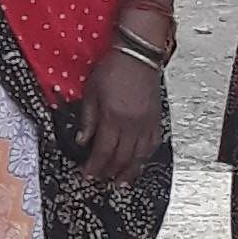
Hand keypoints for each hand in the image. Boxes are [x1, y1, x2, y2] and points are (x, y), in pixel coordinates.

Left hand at [74, 45, 166, 189]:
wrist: (138, 55)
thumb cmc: (112, 69)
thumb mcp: (91, 92)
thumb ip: (87, 119)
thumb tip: (81, 141)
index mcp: (113, 117)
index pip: (103, 151)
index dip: (94, 167)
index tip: (86, 176)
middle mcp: (132, 124)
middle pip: (121, 157)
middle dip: (109, 172)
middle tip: (101, 182)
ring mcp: (146, 123)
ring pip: (139, 155)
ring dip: (129, 171)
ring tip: (120, 183)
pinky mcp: (156, 119)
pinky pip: (152, 145)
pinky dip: (144, 157)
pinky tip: (139, 163)